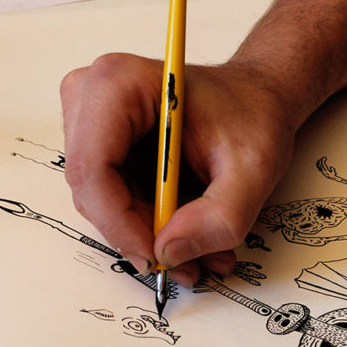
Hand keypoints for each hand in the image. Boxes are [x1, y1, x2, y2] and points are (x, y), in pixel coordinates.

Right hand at [60, 54, 298, 284]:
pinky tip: (187, 232)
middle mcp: (92, 98)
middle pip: (93, 191)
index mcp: (119, 85)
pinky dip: (148, 225)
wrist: (256, 97)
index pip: (93, 170)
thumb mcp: (254, 169)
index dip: (121, 224)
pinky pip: (111, 202)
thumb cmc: (252, 114)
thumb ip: (220, 217)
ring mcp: (90, 122)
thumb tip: (170, 252)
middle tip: (188, 262)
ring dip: (147, 235)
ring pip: (101, 204)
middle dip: (139, 234)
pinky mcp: (100, 146)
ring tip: (199, 251)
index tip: (158, 256)